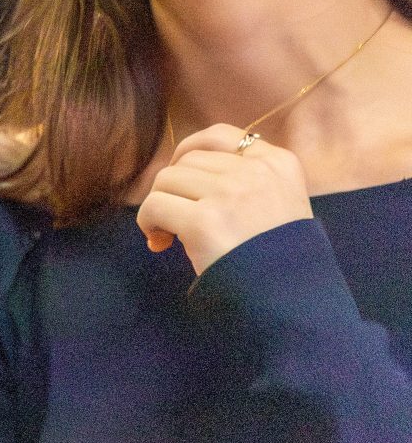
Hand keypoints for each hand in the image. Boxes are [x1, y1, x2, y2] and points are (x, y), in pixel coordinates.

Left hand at [137, 123, 314, 275]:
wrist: (294, 306)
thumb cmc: (282, 260)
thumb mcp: (280, 204)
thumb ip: (245, 179)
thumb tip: (181, 167)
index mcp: (280, 164)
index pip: (220, 136)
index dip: (190, 150)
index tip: (180, 173)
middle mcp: (257, 173)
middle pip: (189, 160)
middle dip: (176, 187)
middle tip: (178, 218)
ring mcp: (231, 194)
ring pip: (167, 179)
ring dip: (160, 204)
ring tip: (171, 233)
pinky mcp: (205, 221)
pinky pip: (154, 205)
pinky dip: (148, 222)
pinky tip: (159, 241)